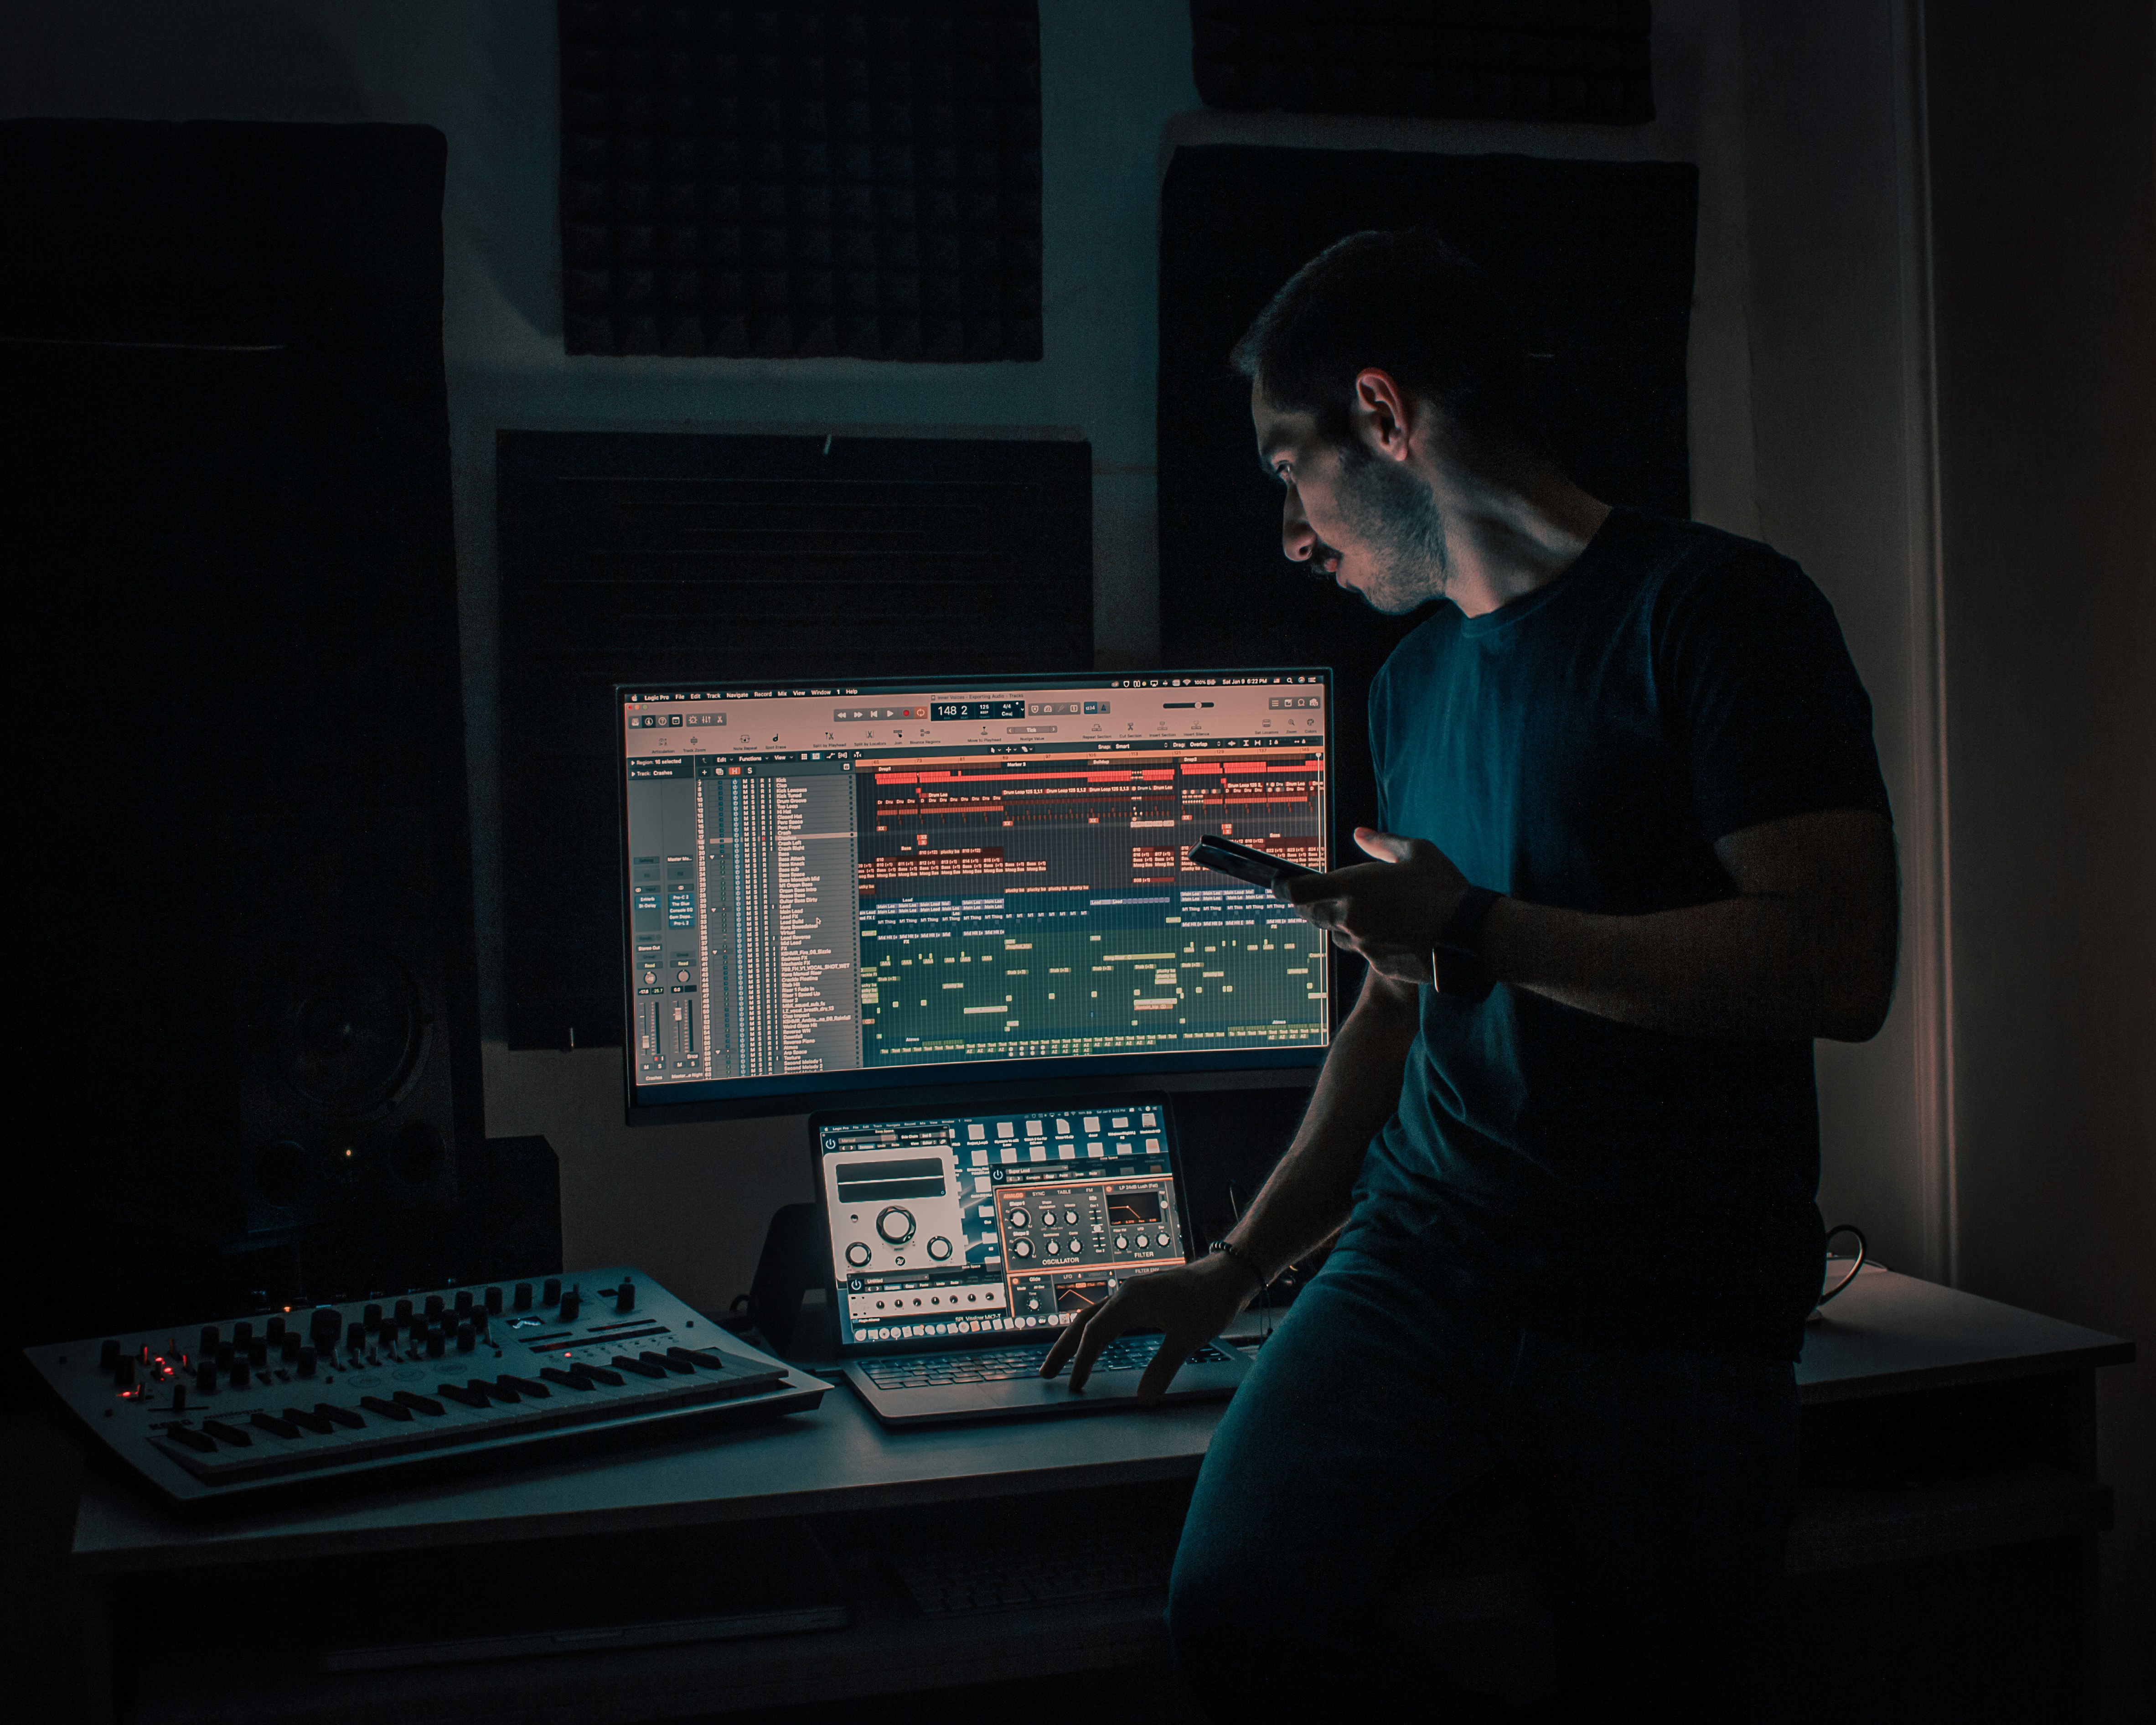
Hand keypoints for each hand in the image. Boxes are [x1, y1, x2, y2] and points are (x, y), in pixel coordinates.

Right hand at [1038, 1252, 1254, 1401]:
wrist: (1228, 1275)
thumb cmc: (1210, 1301)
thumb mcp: (1187, 1338)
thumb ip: (1162, 1368)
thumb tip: (1143, 1400)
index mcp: (1130, 1299)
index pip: (1094, 1333)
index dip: (1082, 1361)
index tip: (1074, 1386)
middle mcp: (1126, 1293)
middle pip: (1084, 1321)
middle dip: (1063, 1347)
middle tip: (1046, 1373)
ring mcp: (1133, 1294)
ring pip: (1095, 1317)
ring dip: (1077, 1339)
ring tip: (1063, 1361)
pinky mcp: (1143, 1298)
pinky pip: (1109, 1316)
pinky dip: (1096, 1332)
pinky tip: (1097, 1345)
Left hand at [1280, 827, 1467, 985]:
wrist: (1471, 937)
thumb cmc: (1444, 887)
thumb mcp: (1417, 852)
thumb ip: (1381, 842)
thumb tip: (1357, 834)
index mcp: (1352, 888)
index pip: (1295, 892)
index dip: (1281, 887)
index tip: (1276, 882)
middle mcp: (1350, 919)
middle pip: (1310, 914)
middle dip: (1310, 903)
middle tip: (1318, 893)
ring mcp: (1362, 945)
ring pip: (1335, 933)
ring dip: (1339, 922)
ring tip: (1365, 909)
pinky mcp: (1376, 963)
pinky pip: (1360, 950)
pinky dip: (1366, 939)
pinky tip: (1390, 930)